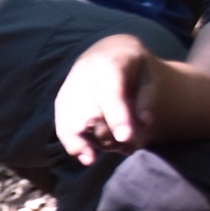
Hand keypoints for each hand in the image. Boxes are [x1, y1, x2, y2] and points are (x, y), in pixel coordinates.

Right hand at [54, 33, 209, 161]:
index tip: (126, 138)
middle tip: (131, 146)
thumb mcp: (149, 74)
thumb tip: (144, 123)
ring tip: (118, 149)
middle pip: (91, 116)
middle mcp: (83, 76)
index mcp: (109, 64)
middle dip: (111, 138)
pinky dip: (74, 145)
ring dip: (96, 144)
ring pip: (74, 126)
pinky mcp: (60, 102)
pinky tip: (88, 157)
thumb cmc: (133, 67)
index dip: (117, 116)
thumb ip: (147, 97)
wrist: (105, 53)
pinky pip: (62, 128)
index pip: (111, 94)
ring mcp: (68, 90)